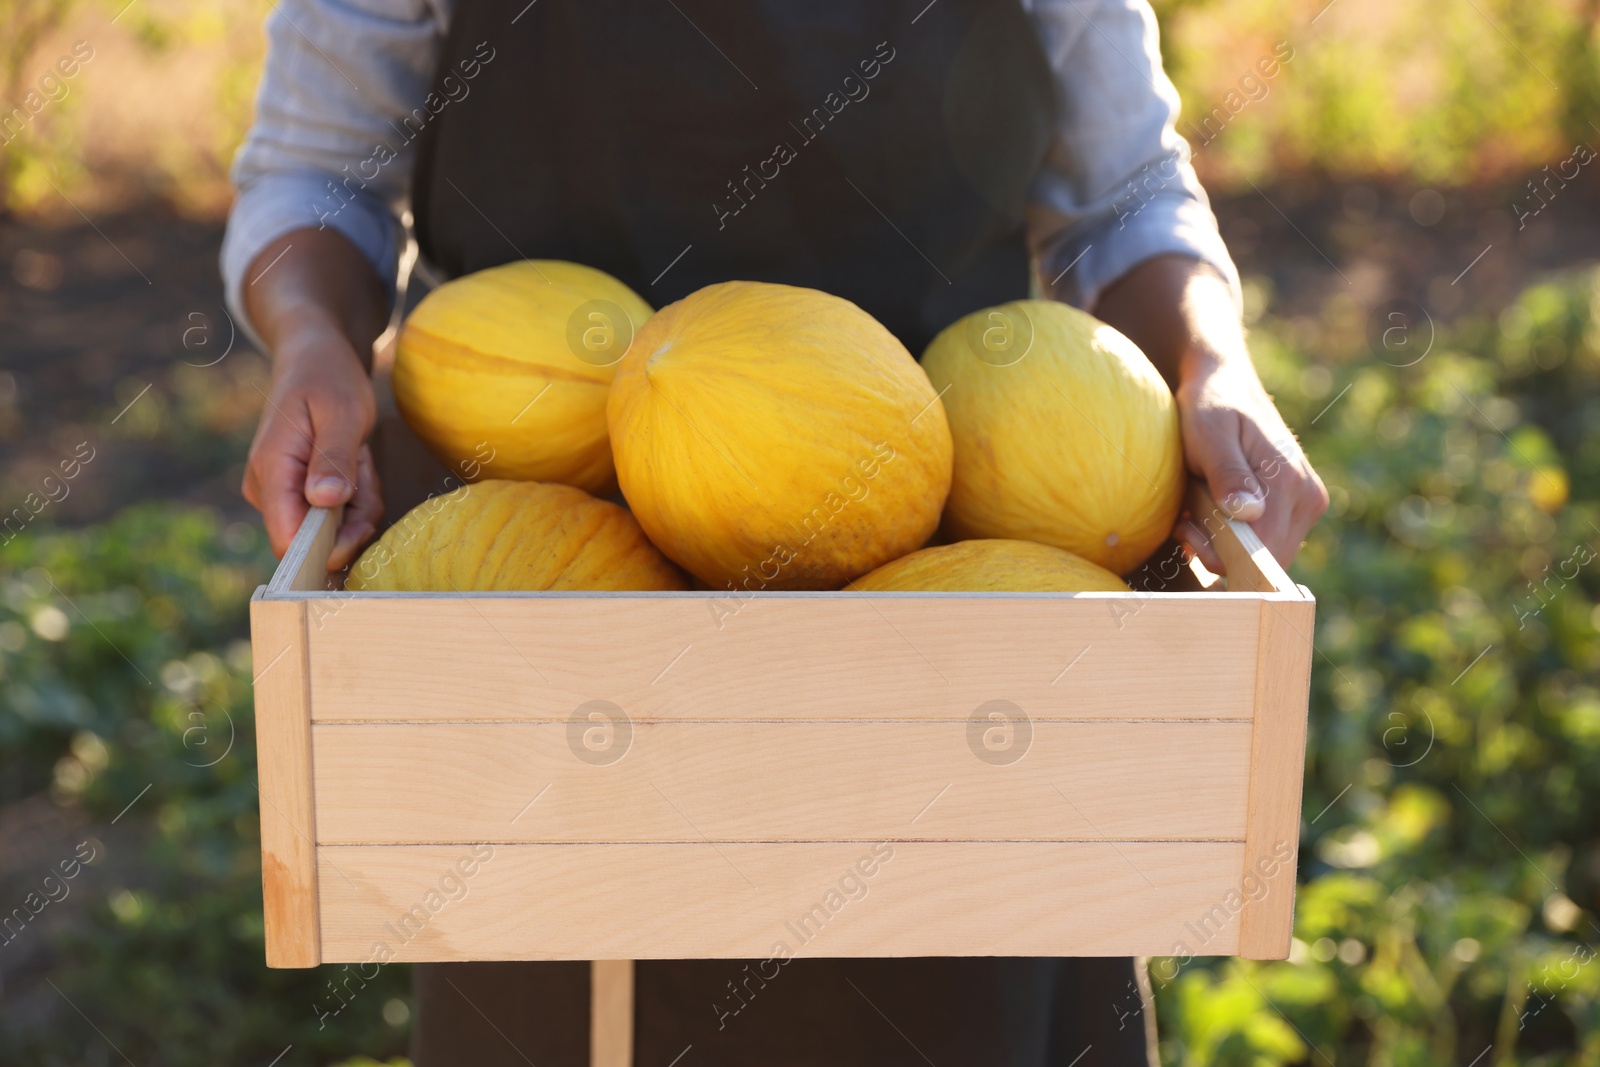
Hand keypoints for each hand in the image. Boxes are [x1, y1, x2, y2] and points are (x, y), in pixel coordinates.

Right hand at [239, 228, 389, 572]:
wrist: (315, 356)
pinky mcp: (298, 494)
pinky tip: (356, 462)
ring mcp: (282, 493)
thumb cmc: (328, 378)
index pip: (288, 540)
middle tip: (363, 466)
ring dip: (360, 500)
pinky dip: (358, 495)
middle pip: (318, 540)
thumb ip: (335, 458)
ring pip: (333, 529)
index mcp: (272, 470)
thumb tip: (325, 501)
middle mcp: (267, 489)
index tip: (361, 522)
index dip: (327, 548)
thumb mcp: (343, 413)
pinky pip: (337, 514)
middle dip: (355, 516)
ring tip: (358, 456)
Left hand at [1172, 355, 1327, 570]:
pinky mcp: (1297, 507)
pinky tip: (1209, 512)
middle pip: (1265, 560)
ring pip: (1262, 555)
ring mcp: (1307, 504)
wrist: (1225, 383)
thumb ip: (1227, 473)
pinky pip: (1263, 542)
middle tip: (1187, 520)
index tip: (1188, 529)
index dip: (1220, 554)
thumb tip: (1248, 514)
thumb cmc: (1210, 405)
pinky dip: (1232, 536)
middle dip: (1219, 550)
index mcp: (1290, 482)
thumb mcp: (1209, 434)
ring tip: (1196, 510)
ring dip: (1222, 544)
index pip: (1262, 551)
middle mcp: (1309, 498)